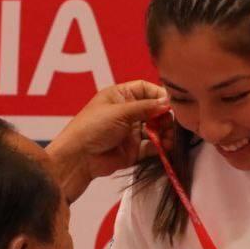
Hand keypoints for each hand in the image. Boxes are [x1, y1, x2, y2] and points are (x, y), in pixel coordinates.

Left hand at [47, 81, 169, 200]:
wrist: (78, 159)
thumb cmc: (91, 128)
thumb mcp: (120, 112)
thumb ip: (146, 107)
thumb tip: (167, 103)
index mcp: (120, 96)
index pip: (145, 89)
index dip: (159, 95)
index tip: (172, 103)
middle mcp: (126, 112)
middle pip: (154, 110)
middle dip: (165, 116)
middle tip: (172, 123)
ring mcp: (130, 132)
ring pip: (155, 129)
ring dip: (165, 133)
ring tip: (169, 138)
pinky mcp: (133, 150)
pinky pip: (151, 146)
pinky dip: (160, 147)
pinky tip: (165, 147)